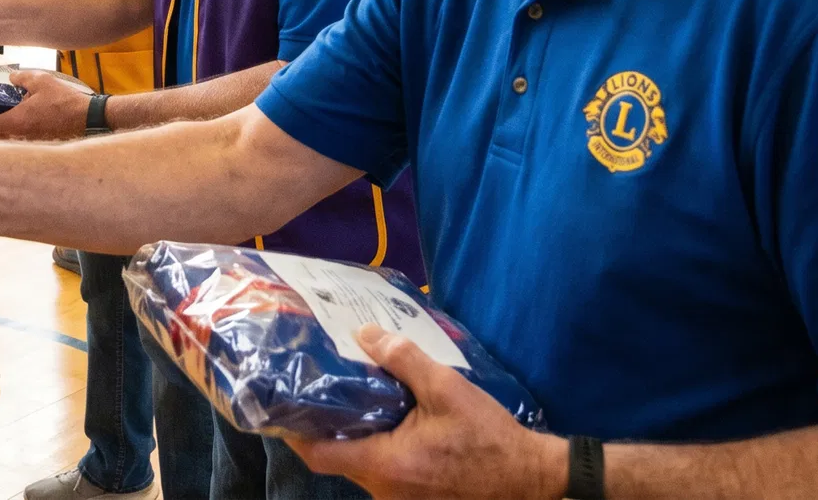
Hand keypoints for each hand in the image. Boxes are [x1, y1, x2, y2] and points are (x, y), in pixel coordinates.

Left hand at [0, 69, 92, 139]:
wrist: (88, 118)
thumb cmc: (64, 100)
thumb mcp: (41, 80)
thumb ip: (21, 78)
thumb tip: (10, 78)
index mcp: (16, 121)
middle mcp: (20, 136)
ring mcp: (30, 143)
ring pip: (9, 139)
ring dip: (7, 128)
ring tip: (14, 111)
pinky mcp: (40, 145)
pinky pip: (22, 141)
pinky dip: (20, 131)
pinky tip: (30, 117)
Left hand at [285, 327, 564, 499]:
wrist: (531, 479)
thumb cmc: (488, 438)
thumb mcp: (447, 389)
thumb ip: (403, 360)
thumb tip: (365, 333)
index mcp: (384, 464)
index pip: (318, 454)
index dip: (295, 431)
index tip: (286, 402)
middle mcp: (384, 489)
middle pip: (336, 459)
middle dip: (326, 426)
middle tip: (321, 386)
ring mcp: (400, 498)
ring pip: (361, 465)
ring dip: (355, 436)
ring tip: (353, 395)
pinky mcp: (417, 498)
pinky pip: (384, 473)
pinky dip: (378, 448)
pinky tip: (387, 418)